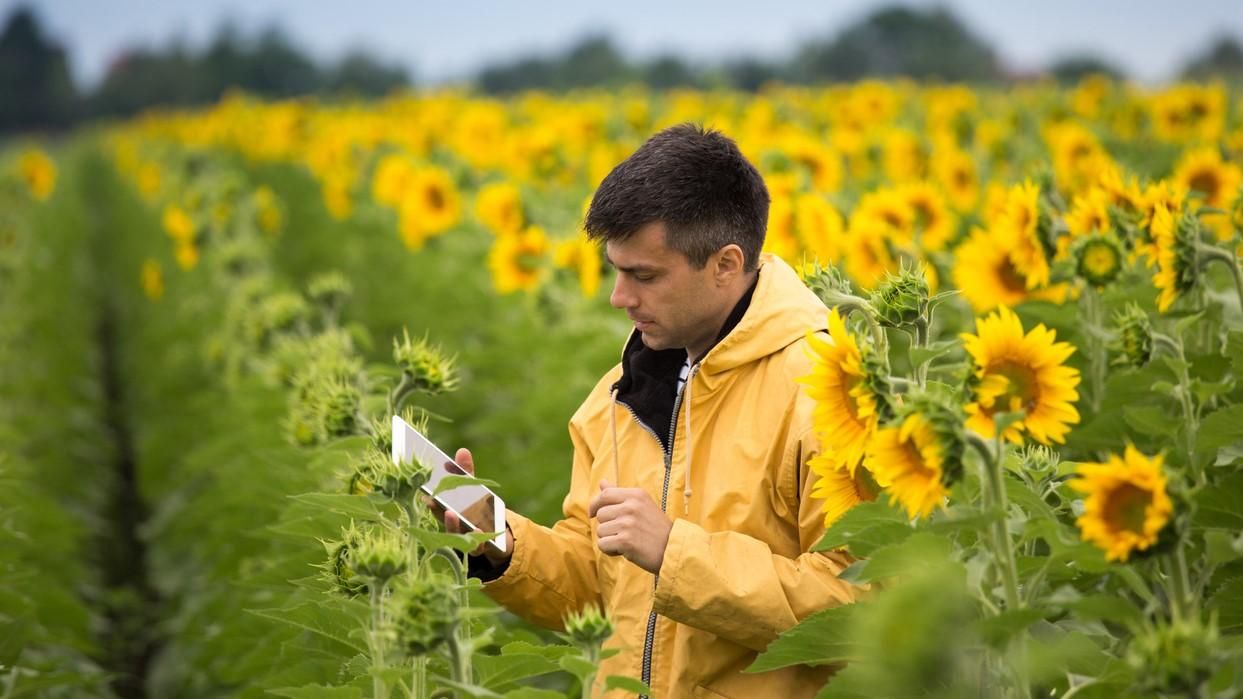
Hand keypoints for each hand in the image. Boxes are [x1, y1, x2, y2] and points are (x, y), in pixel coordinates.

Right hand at [429, 447, 512, 566]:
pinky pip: (475, 546)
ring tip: (450, 513)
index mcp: (449, 511)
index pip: (436, 505)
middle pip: (441, 518)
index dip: (430, 499)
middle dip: (436, 510)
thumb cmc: (477, 509)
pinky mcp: (479, 547)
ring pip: (455, 534)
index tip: (422, 491)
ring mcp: (464, 538)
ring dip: (451, 525)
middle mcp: (452, 526)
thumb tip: (462, 451)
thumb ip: (467, 473)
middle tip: (430, 501)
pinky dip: (475, 539)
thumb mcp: (473, 488)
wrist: (496, 535)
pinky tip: (478, 529)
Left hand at [587, 481, 672, 574]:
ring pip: (600, 531)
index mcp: (636, 495)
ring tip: (626, 541)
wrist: (673, 549)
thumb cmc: (656, 529)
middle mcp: (632, 506)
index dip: (595, 504)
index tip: (592, 513)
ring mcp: (628, 523)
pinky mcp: (625, 540)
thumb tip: (602, 482)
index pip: (605, 494)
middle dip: (607, 526)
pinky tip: (624, 550)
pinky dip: (610, 550)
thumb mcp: (642, 505)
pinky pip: (603, 544)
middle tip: (623, 533)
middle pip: (600, 514)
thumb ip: (619, 494)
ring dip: (609, 539)